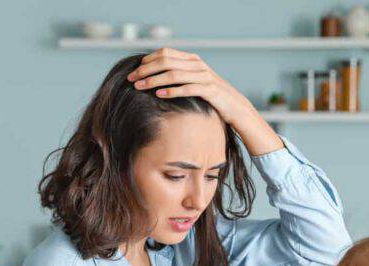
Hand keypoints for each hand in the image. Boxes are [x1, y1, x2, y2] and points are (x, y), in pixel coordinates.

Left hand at [126, 47, 281, 154]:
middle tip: (132, 79)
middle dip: (146, 70)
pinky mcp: (210, 90)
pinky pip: (187, 88)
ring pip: (174, 74)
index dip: (147, 61)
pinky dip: (171, 90)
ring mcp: (205, 76)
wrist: (237, 108)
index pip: (165, 53)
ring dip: (154, 80)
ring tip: (140, 87)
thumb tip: (155, 78)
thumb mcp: (194, 83)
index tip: (134, 72)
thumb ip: (179, 77)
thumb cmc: (212, 99)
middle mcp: (198, 65)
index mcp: (193, 60)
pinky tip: (159, 94)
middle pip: (166, 61)